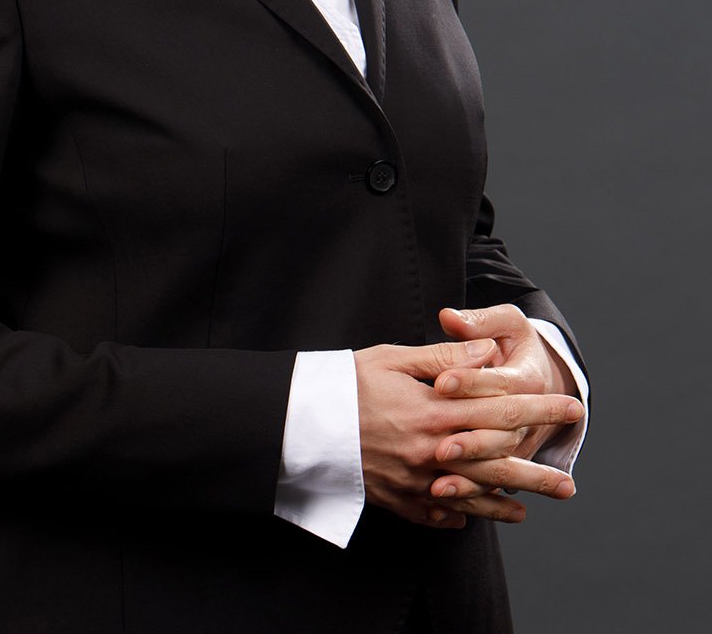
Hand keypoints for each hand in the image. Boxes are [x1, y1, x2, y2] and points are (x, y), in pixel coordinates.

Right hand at [354, 336, 581, 530]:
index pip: (500, 411)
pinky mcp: (397, 499)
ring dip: (510, 503)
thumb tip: (488, 353)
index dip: (539, 408)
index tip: (569, 406)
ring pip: (474, 497)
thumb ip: (446, 358)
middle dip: (538, 470)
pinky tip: (481, 516)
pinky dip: (462, 516)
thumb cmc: (346, 381)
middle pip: (498, 465)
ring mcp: (415, 483)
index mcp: (434, 413)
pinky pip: (437, 514)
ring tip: (539, 505)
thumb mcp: (395, 358)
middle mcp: (431, 454)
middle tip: (570, 480)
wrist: (299, 420)